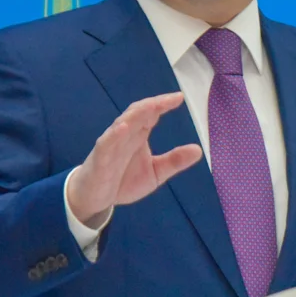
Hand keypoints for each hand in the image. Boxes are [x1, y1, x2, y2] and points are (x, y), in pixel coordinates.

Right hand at [66, 92, 203, 227]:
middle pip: (138, 113)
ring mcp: (111, 144)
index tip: (179, 97)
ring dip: (137, 114)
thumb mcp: (155, 173)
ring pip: (123, 123)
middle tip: (172, 99)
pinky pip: (106, 143)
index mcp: (139, 135)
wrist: (96, 199)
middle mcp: (125, 135)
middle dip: (154, 104)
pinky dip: (114, 134)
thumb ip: (174, 161)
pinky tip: (123, 127)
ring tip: (152, 106)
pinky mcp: (100, 157)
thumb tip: (199, 150)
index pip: (151, 114)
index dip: (163, 104)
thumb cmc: (123, 181)